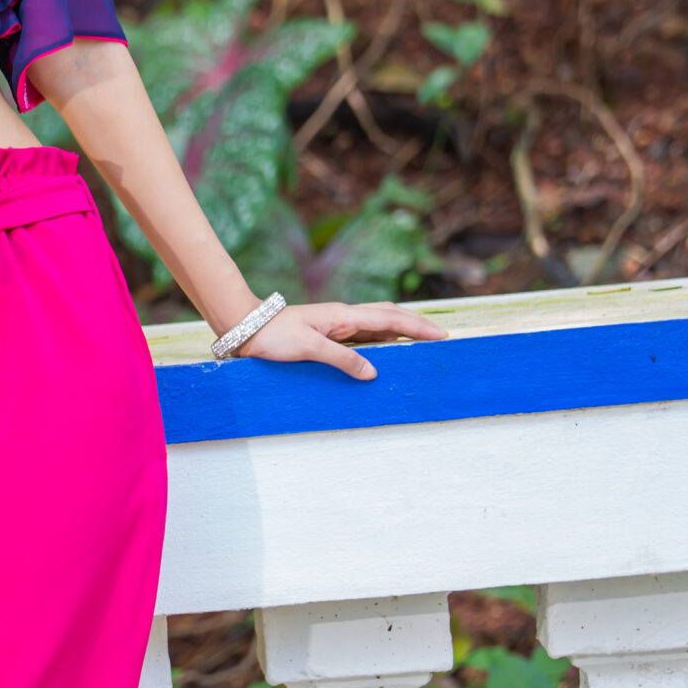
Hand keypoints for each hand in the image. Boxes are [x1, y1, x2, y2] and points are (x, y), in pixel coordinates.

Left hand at [234, 300, 445, 383]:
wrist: (246, 328)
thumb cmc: (273, 336)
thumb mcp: (308, 348)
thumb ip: (342, 359)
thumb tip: (373, 372)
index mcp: (343, 315)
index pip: (390, 318)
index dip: (417, 326)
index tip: (441, 334)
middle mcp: (344, 317)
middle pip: (389, 317)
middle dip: (416, 326)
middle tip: (440, 338)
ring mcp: (337, 325)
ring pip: (378, 325)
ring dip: (401, 332)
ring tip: (422, 344)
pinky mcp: (328, 334)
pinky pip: (363, 336)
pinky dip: (382, 341)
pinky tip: (388, 351)